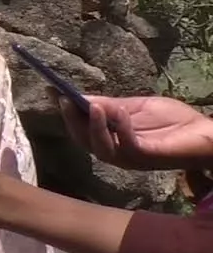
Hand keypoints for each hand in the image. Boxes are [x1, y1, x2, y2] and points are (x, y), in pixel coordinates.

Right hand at [54, 90, 212, 170]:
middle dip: (73, 121)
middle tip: (66, 100)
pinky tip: (120, 110)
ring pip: (100, 148)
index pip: (81, 131)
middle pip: (84, 142)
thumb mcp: (136, 107)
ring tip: (92, 105)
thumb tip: (82, 98)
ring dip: (93, 127)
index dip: (67, 115)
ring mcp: (131, 158)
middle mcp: (117, 153)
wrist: (207, 134)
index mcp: (112, 141)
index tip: (55, 94)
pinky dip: (120, 128)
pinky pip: (127, 146)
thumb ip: (111, 106)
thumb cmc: (175, 121)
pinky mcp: (147, 157)